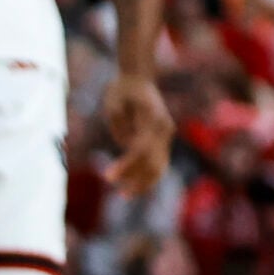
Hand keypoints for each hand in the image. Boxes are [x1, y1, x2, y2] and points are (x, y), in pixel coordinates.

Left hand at [102, 69, 174, 195]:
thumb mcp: (114, 103)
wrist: (137, 79)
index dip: (125, 166)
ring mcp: (165, 135)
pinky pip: (159, 163)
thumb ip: (119, 123)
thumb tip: (125, 145)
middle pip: (153, 161)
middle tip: (117, 191)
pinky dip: (148, 177)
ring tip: (124, 195)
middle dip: (135, 179)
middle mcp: (164, 128)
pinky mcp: (162, 141)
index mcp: (153, 117)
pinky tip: (134, 189)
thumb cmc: (121, 90)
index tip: (107, 176)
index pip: (140, 149)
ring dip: (144, 183)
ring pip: (159, 166)